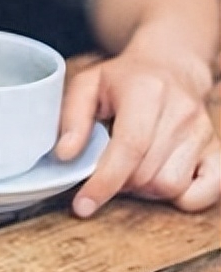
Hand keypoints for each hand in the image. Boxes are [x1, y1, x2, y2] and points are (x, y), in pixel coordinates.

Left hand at [56, 50, 219, 216]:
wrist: (171, 66)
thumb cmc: (124, 79)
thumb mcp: (88, 85)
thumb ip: (72, 118)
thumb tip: (65, 155)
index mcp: (147, 92)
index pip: (130, 147)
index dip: (105, 181)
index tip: (83, 205)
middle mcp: (181, 113)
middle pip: (147, 173)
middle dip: (118, 183)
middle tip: (105, 170)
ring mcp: (202, 132)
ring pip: (171, 186)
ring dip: (144, 190)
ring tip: (130, 170)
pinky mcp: (215, 149)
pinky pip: (205, 192)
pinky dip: (181, 198)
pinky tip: (159, 181)